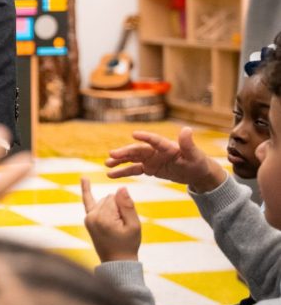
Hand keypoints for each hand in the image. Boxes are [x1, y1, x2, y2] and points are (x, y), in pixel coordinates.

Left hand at [82, 178, 140, 262]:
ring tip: (115, 227)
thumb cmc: (128, 244)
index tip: (125, 222)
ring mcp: (88, 217)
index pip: (115, 197)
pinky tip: (84, 178)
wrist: (116, 261)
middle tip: (121, 227)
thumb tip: (121, 187)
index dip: (124, 207)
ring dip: (112, 208)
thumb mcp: (134, 226)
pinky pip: (87, 200)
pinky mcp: (88, 219)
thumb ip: (127, 206)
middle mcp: (92, 216)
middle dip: (118, 207)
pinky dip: (86, 189)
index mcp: (103, 218)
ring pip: (104, 200)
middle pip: (109, 197)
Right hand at [105, 128, 226, 192]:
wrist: (195, 172)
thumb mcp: (195, 155)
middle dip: (124, 152)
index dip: (145, 137)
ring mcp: (150, 159)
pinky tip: (110, 174)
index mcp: (167, 146)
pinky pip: (133, 170)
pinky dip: (122, 172)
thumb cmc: (197, 161)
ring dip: (119, 161)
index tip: (134, 134)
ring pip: (131, 159)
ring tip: (106, 164)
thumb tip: (186, 129)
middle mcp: (155, 150)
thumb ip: (188, 143)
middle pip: (138, 150)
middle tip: (112, 154)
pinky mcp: (148, 168)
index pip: (155, 140)